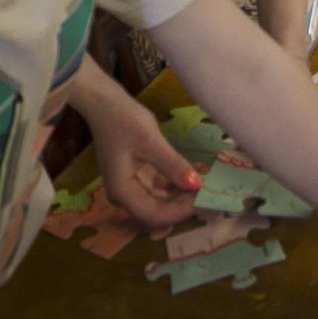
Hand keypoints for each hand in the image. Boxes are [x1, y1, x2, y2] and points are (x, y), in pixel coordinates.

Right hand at [83, 90, 200, 230]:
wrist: (105, 103)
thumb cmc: (123, 121)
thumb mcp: (150, 142)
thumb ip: (172, 165)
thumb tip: (196, 185)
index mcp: (123, 192)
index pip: (154, 215)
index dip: (180, 212)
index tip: (204, 199)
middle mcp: (126, 195)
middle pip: (159, 211)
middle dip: (184, 204)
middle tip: (212, 193)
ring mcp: (132, 185)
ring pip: (162, 200)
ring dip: (184, 194)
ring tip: (209, 184)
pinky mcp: (139, 175)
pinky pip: (162, 186)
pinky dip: (178, 182)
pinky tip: (197, 173)